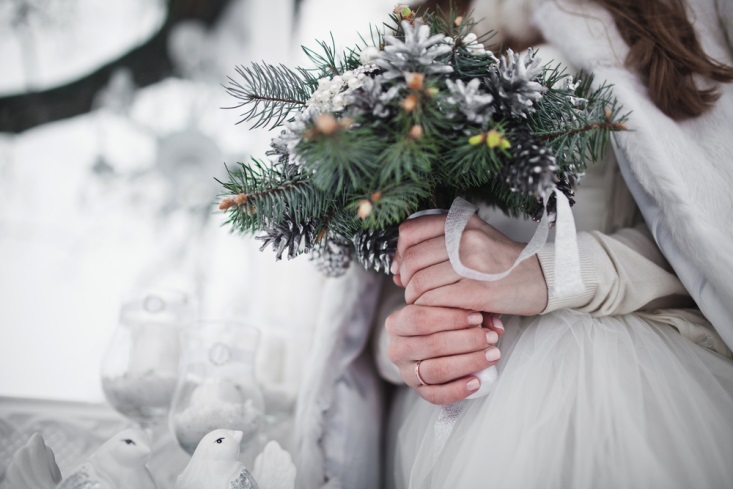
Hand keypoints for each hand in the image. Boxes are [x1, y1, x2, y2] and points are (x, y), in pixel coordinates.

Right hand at [385, 304, 503, 404]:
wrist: (422, 343)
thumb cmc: (438, 321)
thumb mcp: (445, 308)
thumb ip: (466, 307)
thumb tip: (493, 323)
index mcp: (396, 323)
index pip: (419, 319)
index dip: (450, 318)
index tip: (477, 317)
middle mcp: (396, 349)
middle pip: (431, 345)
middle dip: (466, 340)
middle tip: (490, 337)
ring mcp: (405, 372)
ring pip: (435, 370)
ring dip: (468, 363)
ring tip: (491, 355)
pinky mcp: (418, 391)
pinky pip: (436, 395)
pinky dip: (458, 389)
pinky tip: (477, 381)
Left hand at [392, 213, 547, 315]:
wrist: (544, 277)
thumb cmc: (504, 261)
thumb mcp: (474, 237)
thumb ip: (440, 242)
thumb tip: (398, 264)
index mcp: (461, 223)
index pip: (410, 233)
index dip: (399, 254)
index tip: (401, 268)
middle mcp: (465, 238)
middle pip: (412, 260)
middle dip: (405, 280)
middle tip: (411, 290)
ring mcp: (471, 264)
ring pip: (420, 283)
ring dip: (416, 298)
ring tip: (426, 302)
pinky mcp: (477, 291)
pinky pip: (435, 301)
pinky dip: (429, 309)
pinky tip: (439, 310)